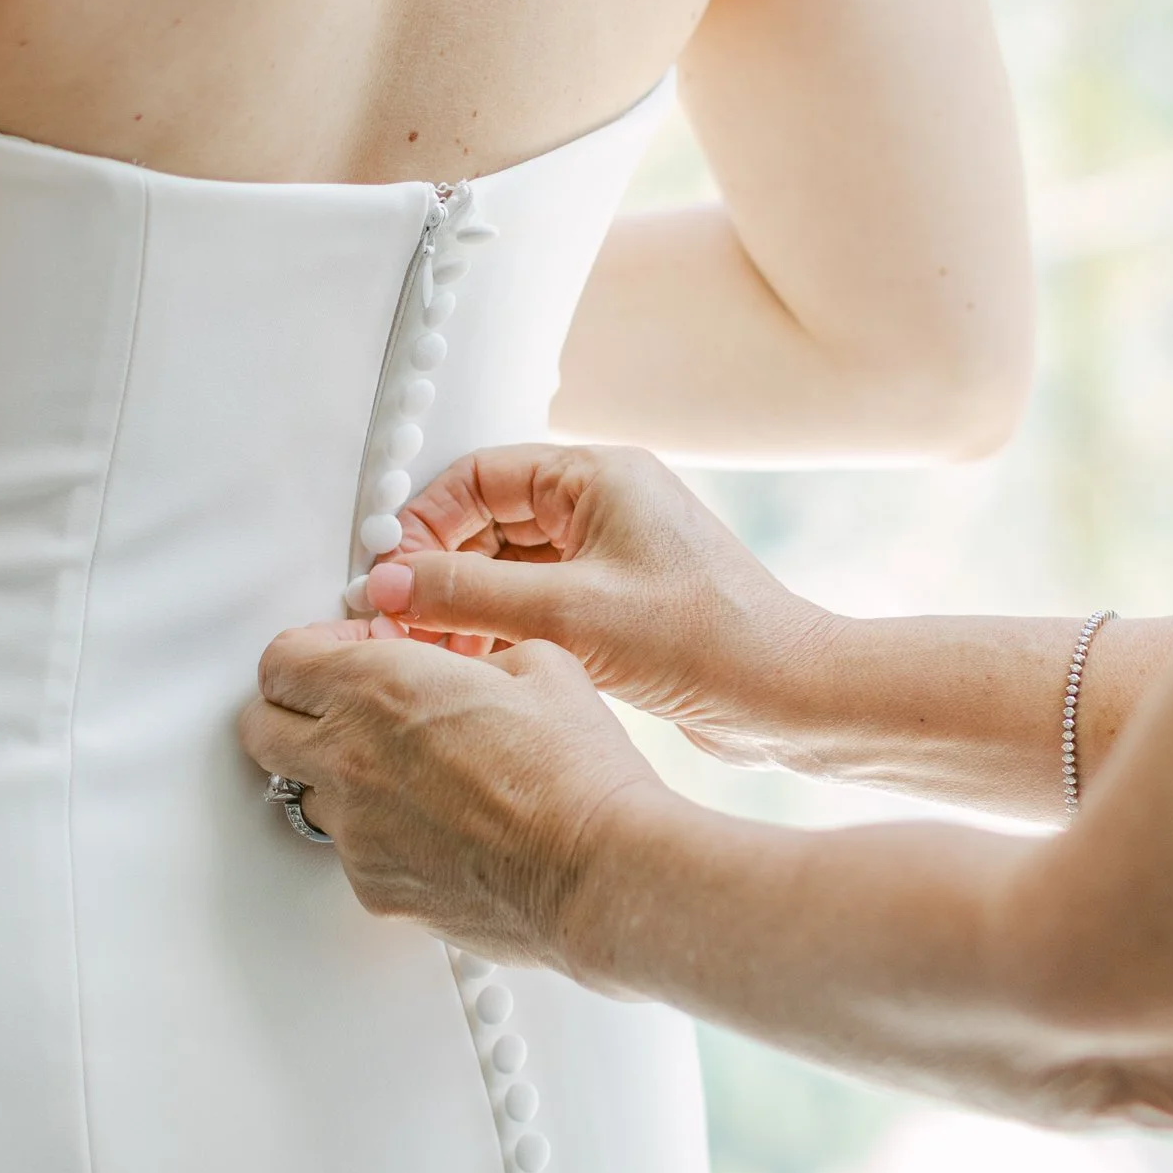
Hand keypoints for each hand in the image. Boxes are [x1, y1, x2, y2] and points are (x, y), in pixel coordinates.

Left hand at [238, 621, 667, 972]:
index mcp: (376, 688)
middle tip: (346, 707)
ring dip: (338, 774)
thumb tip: (460, 670)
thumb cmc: (575, 775)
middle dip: (294, 709)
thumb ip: (473, 657)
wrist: (596, 871)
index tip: (352, 652)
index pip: (281, 660)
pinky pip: (353, 851)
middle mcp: (349, 759)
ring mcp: (355, 832)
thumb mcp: (539, 663)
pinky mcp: (375, 888)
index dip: (315, 650)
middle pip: (261, 727)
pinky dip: (381, 834)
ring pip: (307, 793)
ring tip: (407, 773)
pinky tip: (440, 826)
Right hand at [359, 444, 838, 763]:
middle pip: (490, 520)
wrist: (786, 697)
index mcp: (599, 475)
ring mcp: (614, 555)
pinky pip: (539, 601)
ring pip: (511, 566)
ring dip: (467, 606)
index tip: (387, 572)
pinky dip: (502, 628)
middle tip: (396, 620)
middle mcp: (606, 504)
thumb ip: (465, 596)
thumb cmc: (704, 640)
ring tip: (430, 653)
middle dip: (440, 570)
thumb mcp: (566, 614)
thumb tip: (386, 587)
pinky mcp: (621, 603)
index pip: (480, 476)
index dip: (425, 522)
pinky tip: (476, 667)